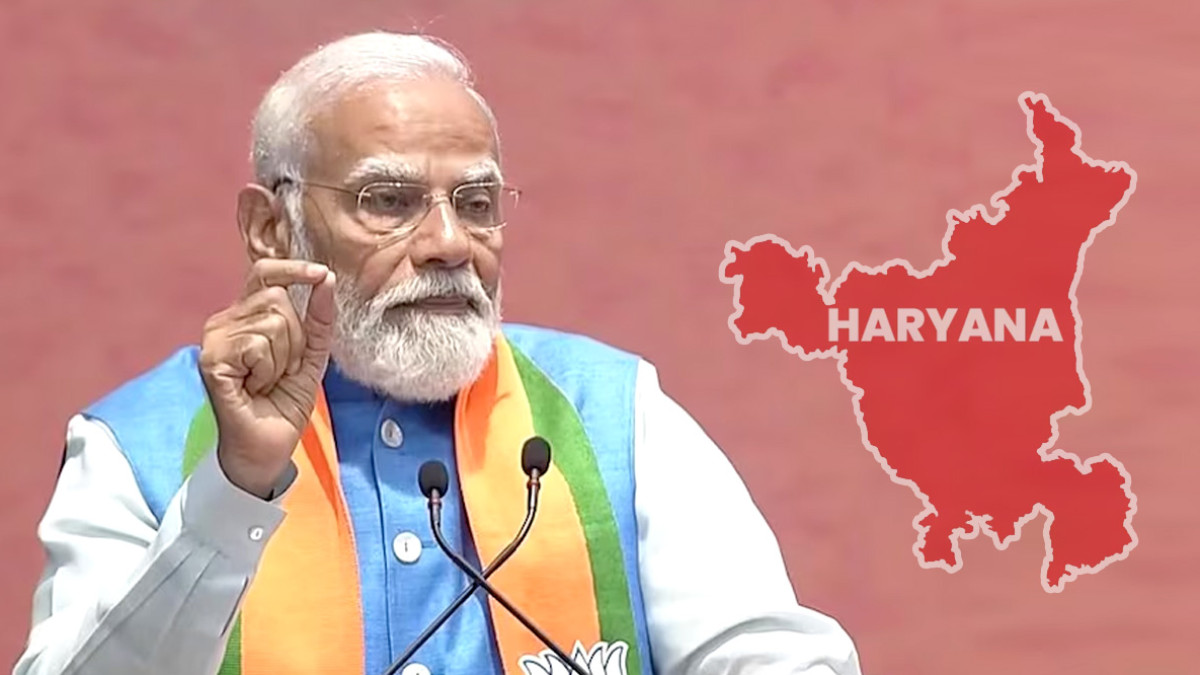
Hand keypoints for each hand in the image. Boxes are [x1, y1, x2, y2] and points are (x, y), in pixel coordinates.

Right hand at [199, 259, 336, 498]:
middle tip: (282, 369)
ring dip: (283, 358)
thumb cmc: (283, 401)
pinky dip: (267, 370)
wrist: (267, 445)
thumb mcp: (311, 354)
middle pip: (278, 299)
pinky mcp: (211, 359)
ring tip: (267, 381)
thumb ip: (319, 317)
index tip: (321, 274)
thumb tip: (326, 278)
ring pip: (273, 322)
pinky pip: (257, 345)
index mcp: (246, 315)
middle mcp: (225, 321)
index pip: (265, 273)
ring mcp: (215, 339)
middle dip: (296, 338)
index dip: (293, 269)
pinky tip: (254, 388)